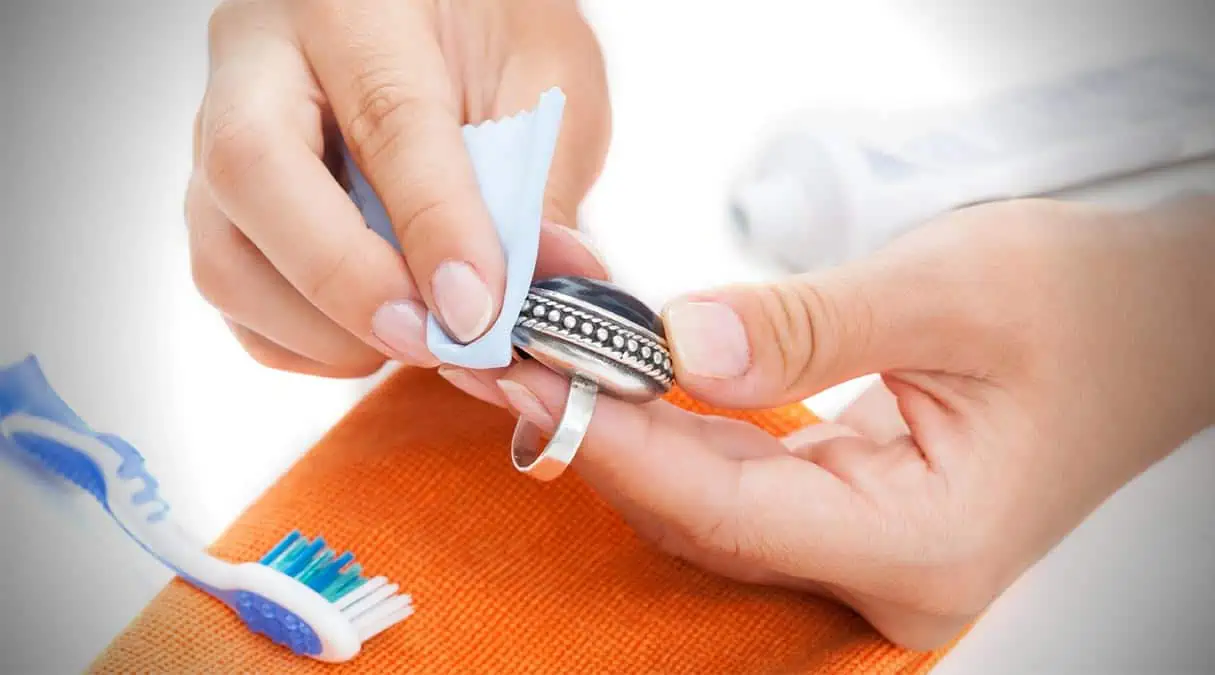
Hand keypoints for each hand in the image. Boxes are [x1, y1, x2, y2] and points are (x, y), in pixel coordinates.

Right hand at [188, 0, 609, 376]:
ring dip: (321, 328)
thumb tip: (553, 286)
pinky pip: (231, 294)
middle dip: (346, 282)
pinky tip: (372, 335)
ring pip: (222, 252)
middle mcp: (261, 55)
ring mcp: (219, 128)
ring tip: (417, 340)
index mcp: (355, 3)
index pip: (387, 122)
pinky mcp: (220, 196)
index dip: (434, 229)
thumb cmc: (489, 27)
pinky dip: (300, 342)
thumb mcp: (546, 73)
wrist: (434, 14)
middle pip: (251, 173)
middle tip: (432, 341)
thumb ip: (544, 179)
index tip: (478, 311)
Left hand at [474, 196, 1214, 648]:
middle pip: (703, 517)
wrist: (1159, 322)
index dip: (615, 444)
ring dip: (626, 431)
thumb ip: (806, 325)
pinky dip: (675, 432)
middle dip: (599, 432)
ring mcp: (868, 551)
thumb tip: (676, 347)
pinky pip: (740, 484)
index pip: (726, 508)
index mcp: (925, 543)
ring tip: (545, 359)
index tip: (530, 376)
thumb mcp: (952, 291)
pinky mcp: (854, 514)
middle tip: (511, 354)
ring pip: (711, 506)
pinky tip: (622, 381)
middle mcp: (888, 571)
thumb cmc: (1090, 305)